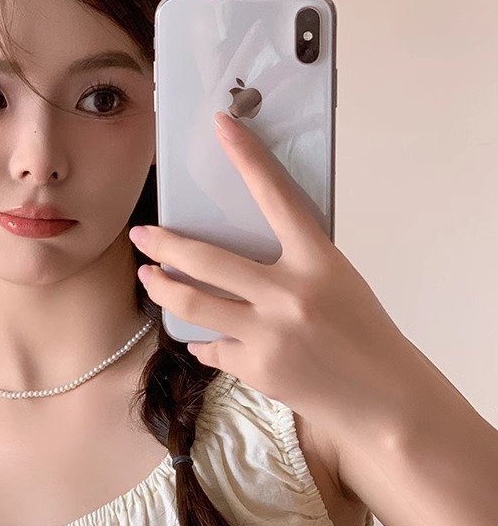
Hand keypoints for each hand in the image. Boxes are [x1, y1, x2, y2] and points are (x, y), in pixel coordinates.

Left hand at [130, 111, 434, 442]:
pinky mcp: (256, 369)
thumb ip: (292, 260)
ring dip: (161, 288)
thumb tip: (239, 248)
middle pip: (206, 259)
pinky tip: (201, 338)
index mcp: (318, 260)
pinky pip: (210, 347)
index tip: (221, 125)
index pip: (275, 196)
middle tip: (140, 235)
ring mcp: (269, 334)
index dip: (247, 157)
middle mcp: (289, 293)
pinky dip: (202, 340)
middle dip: (163, 244)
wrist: (384, 400)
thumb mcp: (336, 280)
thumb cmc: (362, 330)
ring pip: (193, 303)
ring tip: (148, 277)